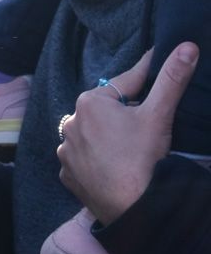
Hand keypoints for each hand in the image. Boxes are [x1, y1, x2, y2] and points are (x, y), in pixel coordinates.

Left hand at [57, 43, 196, 223]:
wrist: (131, 206)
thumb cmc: (143, 156)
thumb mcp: (160, 113)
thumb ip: (172, 78)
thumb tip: (187, 46)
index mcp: (90, 102)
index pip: (127, 82)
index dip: (148, 76)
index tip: (159, 64)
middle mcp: (70, 123)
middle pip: (109, 109)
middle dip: (128, 110)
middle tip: (150, 118)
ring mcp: (66, 151)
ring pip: (96, 134)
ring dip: (111, 134)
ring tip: (133, 144)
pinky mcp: (68, 174)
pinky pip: (86, 158)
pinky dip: (100, 157)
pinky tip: (117, 163)